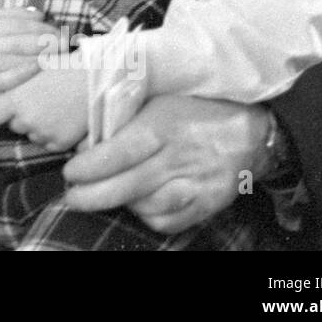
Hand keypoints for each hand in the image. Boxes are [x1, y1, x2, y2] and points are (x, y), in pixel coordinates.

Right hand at [0, 10, 57, 100]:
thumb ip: (16, 15)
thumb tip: (42, 16)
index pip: (18, 28)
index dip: (43, 30)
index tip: (60, 33)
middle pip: (17, 51)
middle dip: (45, 50)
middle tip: (65, 49)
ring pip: (9, 77)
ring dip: (35, 72)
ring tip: (53, 67)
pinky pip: (1, 95)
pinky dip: (20, 92)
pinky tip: (36, 86)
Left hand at [0, 64, 88, 151]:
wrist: (99, 79)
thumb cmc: (65, 66)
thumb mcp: (33, 61)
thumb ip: (3, 65)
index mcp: (15, 100)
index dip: (2, 110)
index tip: (14, 102)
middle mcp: (25, 120)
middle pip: (14, 125)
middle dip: (23, 116)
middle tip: (42, 100)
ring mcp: (43, 134)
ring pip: (32, 135)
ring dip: (39, 126)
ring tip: (57, 107)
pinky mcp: (60, 144)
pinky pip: (49, 144)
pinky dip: (55, 135)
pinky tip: (66, 118)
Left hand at [61, 95, 270, 234]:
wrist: (251, 129)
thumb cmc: (193, 108)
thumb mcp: (158, 100)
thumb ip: (122, 119)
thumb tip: (85, 145)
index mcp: (166, 124)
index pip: (122, 151)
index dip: (92, 166)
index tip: (70, 172)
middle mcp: (182, 156)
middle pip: (130, 185)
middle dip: (92, 196)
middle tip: (71, 196)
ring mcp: (198, 183)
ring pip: (147, 206)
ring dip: (119, 204)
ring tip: (104, 194)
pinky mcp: (209, 204)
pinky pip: (169, 222)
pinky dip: (147, 217)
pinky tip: (136, 203)